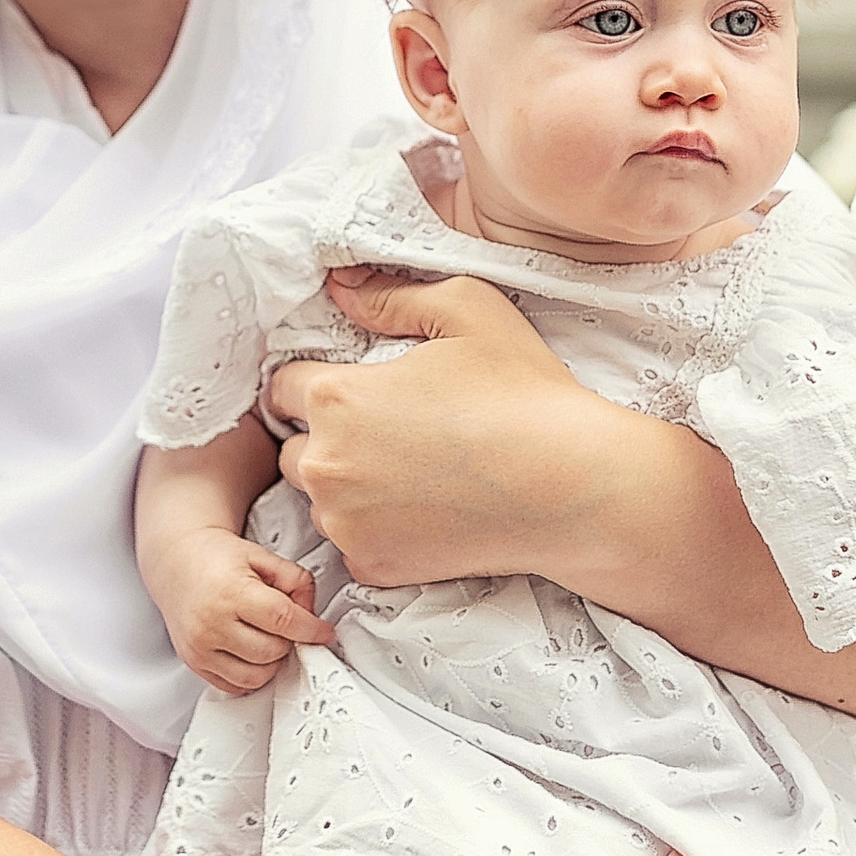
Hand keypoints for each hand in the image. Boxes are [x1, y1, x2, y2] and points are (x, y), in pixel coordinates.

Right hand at [152, 525, 334, 694]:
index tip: (322, 632)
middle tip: (287, 627)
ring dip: (272, 662)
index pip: (284, 620)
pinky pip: (234, 686)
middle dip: (289, 641)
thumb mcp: (262, 556)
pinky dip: (251, 675)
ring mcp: (201, 647)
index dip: (311, 629)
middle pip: (272, 651)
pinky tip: (252, 653)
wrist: (177, 561)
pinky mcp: (194, 663)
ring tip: (269, 639)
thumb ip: (295, 580)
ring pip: (256, 676)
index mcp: (231, 592)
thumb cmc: (216, 557)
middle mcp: (212, 623)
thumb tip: (311, 613)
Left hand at [265, 271, 597, 584]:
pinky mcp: (373, 567)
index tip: (352, 390)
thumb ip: (390, 296)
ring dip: (346, 486)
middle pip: (294, 448)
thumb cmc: (524, 393)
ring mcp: (346, 523)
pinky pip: (352, 543)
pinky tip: (424, 511)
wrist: (573, 487)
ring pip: (319, 500)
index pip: (282, 388)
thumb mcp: (466, 309)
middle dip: (327, 438)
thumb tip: (340, 288)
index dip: (314, 383)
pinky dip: (375, 530)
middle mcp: (326, 465)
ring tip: (410, 473)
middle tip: (389, 432)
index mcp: (337, 398)